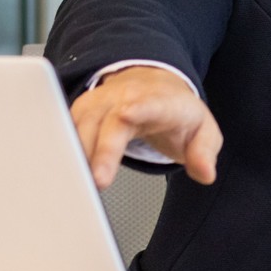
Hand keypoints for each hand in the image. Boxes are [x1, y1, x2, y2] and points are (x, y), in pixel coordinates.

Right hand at [68, 66, 222, 188]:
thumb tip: (206, 173)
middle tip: (98, 180)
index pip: (149, 103)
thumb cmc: (176, 111)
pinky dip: (65, 151)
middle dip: (102, 150)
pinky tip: (64, 173)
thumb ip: (205, 152)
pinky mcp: (82, 110)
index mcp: (160, 101)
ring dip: (78, 156)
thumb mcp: (203, 130)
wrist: (154, 85)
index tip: (127, 115)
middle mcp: (126, 98)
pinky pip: (67, 129)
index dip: (137, 109)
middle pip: (109, 121)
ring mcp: (101, 102)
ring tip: (78, 185)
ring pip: (82, 125)